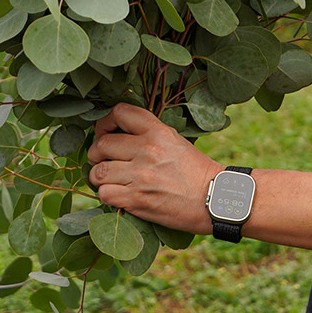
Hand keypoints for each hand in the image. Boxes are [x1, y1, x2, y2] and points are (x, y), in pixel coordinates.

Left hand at [87, 102, 221, 233]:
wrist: (213, 199)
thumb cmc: (196, 171)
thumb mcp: (175, 141)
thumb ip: (149, 134)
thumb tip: (118, 133)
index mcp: (158, 131)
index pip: (119, 112)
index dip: (105, 122)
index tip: (105, 133)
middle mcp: (147, 150)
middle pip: (102, 144)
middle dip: (97, 153)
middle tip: (102, 161)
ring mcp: (140, 176)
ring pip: (97, 172)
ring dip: (98, 177)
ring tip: (108, 180)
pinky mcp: (137, 200)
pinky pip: (104, 194)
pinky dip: (106, 195)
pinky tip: (117, 195)